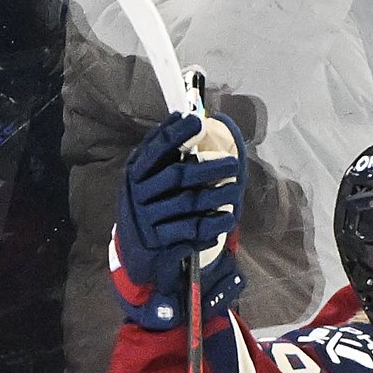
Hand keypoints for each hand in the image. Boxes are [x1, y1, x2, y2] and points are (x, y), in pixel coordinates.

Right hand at [113, 112, 246, 329]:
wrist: (136, 253)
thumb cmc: (150, 208)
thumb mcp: (149, 181)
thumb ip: (165, 155)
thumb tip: (187, 118)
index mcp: (135, 173)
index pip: (156, 149)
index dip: (176, 134)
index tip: (197, 121)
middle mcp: (138, 194)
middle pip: (177, 176)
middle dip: (208, 168)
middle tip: (234, 163)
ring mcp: (148, 219)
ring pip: (188, 204)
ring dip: (216, 196)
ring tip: (236, 191)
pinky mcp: (160, 242)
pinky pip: (191, 232)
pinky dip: (211, 226)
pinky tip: (227, 220)